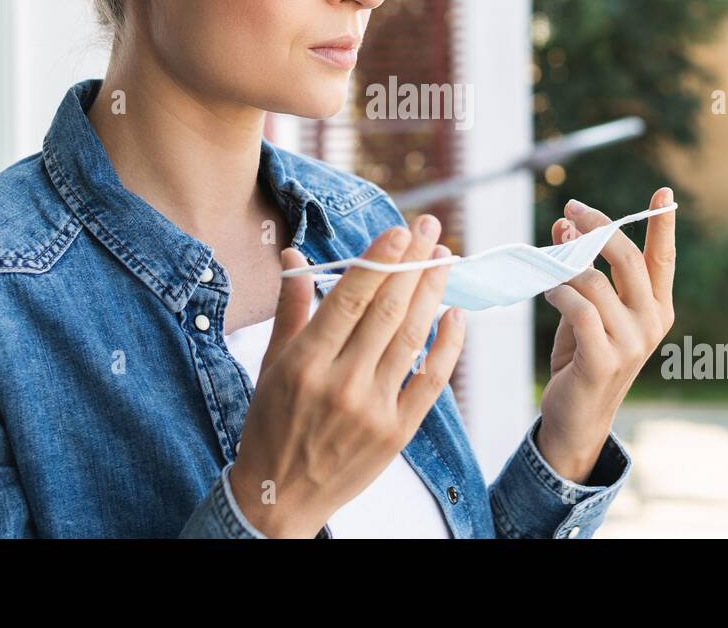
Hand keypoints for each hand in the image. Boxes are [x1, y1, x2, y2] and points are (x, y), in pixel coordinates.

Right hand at [228, 214, 464, 536]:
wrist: (280, 497)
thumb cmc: (271, 424)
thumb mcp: (270, 364)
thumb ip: (291, 308)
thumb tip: (296, 256)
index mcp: (304, 362)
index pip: (349, 298)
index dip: (378, 260)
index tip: (400, 230)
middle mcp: (340, 384)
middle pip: (385, 311)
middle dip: (411, 264)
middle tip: (430, 230)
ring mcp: (372, 410)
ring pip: (410, 338)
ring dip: (431, 293)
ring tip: (445, 259)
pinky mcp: (396, 433)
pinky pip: (430, 382)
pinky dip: (448, 348)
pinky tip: (456, 315)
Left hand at [537, 187, 676, 482]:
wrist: (578, 416)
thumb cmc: (583, 356)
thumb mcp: (586, 307)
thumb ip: (581, 269)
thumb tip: (565, 223)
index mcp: (657, 308)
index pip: (662, 259)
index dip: (663, 225)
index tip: (663, 193)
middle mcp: (651, 323)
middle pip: (629, 260)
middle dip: (598, 227)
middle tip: (570, 209)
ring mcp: (631, 344)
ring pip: (596, 283)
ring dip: (566, 266)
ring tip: (548, 265)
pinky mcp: (604, 360)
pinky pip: (579, 310)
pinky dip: (559, 293)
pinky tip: (548, 290)